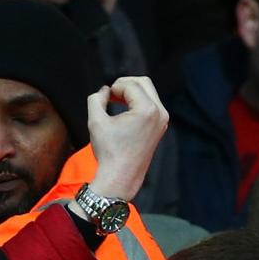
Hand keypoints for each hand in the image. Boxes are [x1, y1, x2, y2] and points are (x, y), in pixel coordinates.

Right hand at [83, 75, 168, 203]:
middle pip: (144, 83)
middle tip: (110, 94)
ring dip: (132, 92)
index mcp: (148, 110)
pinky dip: (138, 102)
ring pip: (149, 93)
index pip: (130, 85)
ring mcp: (163, 120)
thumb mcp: (95, 121)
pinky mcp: (161, 127)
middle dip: (125, 84)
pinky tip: (124, 109)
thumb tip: (104, 90)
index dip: (114, 87)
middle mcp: (160, 113)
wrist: (121, 176)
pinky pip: (151, 105)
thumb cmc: (109, 151)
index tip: (104, 97)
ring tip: (115, 100)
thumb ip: (96, 99)